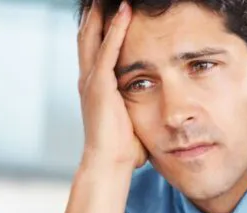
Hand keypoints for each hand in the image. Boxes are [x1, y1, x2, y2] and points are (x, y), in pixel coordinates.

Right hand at [77, 0, 147, 168]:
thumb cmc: (122, 149)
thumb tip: (159, 111)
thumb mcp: (131, 119)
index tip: (106, 7)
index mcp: (94, 86)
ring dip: (101, 12)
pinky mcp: (99, 85)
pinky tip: (124, 10)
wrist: (108, 163)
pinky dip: (116, 28)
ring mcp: (91, 81)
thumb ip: (138, 107)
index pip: (94, 47)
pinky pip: (108, 49)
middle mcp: (88, 79)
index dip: (99, 26)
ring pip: (93, 35)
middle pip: (87, 35)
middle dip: (94, 12)